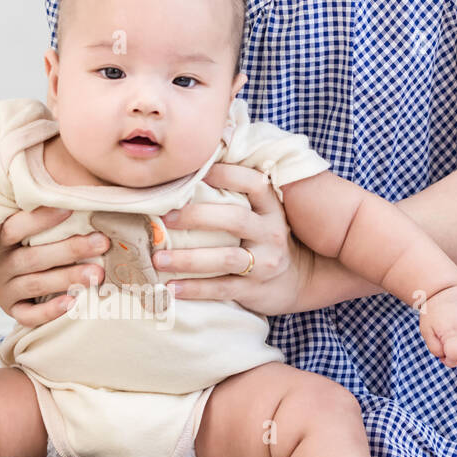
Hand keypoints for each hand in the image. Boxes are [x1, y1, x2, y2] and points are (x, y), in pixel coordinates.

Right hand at [0, 206, 109, 326]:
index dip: (41, 219)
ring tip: (97, 274)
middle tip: (101, 243)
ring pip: (35, 284)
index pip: (15, 227)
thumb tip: (84, 193)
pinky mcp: (11, 310)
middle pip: (32, 258)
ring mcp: (2, 289)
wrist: (15, 282)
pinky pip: (28, 315)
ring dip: (67, 278)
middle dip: (70, 250)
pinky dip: (50, 310)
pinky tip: (72, 303)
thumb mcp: (31, 230)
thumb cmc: (31, 246)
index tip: (71, 209)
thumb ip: (49, 215)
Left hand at [152, 163, 302, 315]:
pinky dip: (195, 289)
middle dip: (197, 216)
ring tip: (159, 259)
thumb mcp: (262, 215)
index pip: (254, 184)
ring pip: (226, 258)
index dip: (226, 174)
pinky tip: (171, 288)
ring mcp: (264, 263)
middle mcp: (270, 233)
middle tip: (164, 218)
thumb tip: (197, 166)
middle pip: (235, 219)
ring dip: (189, 259)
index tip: (195, 173)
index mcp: (271, 209)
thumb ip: (238, 196)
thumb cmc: (265, 241)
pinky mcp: (254, 290)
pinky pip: (222, 288)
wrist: (297, 282)